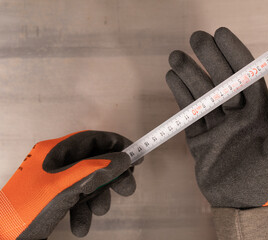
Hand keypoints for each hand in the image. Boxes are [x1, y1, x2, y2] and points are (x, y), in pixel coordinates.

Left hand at [0, 130, 140, 238]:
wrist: (3, 238)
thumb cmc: (23, 211)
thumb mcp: (63, 187)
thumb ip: (94, 170)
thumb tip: (122, 158)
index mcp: (54, 151)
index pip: (92, 139)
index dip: (116, 144)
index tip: (135, 153)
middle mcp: (56, 163)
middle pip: (95, 162)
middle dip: (112, 177)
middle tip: (127, 188)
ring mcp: (56, 181)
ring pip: (89, 182)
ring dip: (97, 199)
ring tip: (98, 212)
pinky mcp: (56, 198)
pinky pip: (79, 199)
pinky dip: (84, 211)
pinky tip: (81, 224)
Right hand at [166, 27, 267, 207]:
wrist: (239, 206)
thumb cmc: (265, 178)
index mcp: (260, 113)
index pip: (246, 76)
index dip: (234, 53)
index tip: (220, 34)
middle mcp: (239, 116)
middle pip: (222, 81)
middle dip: (208, 58)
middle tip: (194, 39)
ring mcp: (218, 127)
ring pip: (202, 95)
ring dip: (190, 74)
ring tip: (176, 58)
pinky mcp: (200, 139)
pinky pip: (189, 113)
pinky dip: (180, 96)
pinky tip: (172, 79)